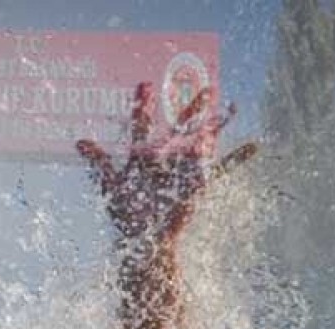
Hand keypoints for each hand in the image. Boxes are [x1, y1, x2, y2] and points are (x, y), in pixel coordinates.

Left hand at [76, 82, 256, 243]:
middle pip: (179, 127)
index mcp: (143, 157)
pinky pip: (220, 168)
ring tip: (231, 105)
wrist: (144, 239)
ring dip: (215, 124)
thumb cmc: (127, 213)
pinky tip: (255, 144)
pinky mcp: (198, 184)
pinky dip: (237, 157)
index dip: (143, 105)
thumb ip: (100, 162)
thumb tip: (79, 140)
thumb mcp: (112, 186)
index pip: (142, 126)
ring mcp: (183, 170)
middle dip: (190, 107)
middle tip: (204, 82)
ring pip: (201, 141)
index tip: (144, 82)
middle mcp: (166, 159)